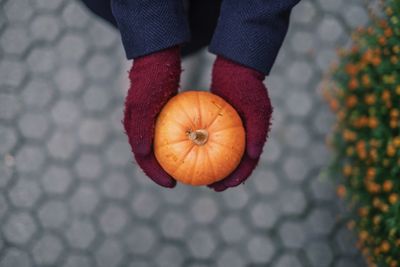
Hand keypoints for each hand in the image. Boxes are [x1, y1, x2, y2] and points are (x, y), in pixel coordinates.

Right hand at [123, 46, 180, 187]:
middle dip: (164, 171)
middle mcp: (141, 128)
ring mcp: (152, 121)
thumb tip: (141, 155)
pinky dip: (182, 143)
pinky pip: (172, 133)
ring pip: (163, 147)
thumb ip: (139, 130)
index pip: (143, 159)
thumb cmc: (151, 78)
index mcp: (133, 128)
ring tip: (191, 169)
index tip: (171, 184)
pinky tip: (198, 147)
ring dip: (174, 160)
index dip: (155, 174)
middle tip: (182, 181)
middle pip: (152, 157)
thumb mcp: (144, 104)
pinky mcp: (162, 114)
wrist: (157, 57)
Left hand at [208, 56, 272, 191]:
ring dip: (216, 168)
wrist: (237, 69)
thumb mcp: (257, 108)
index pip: (249, 164)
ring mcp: (233, 132)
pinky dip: (206, 150)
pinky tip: (192, 154)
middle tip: (211, 187)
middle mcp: (245, 138)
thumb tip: (254, 155)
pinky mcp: (222, 125)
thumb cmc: (248, 87)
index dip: (238, 178)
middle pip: (236, 165)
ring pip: (224, 155)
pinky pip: (213, 141)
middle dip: (225, 179)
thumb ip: (258, 132)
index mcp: (255, 138)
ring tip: (202, 177)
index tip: (225, 186)